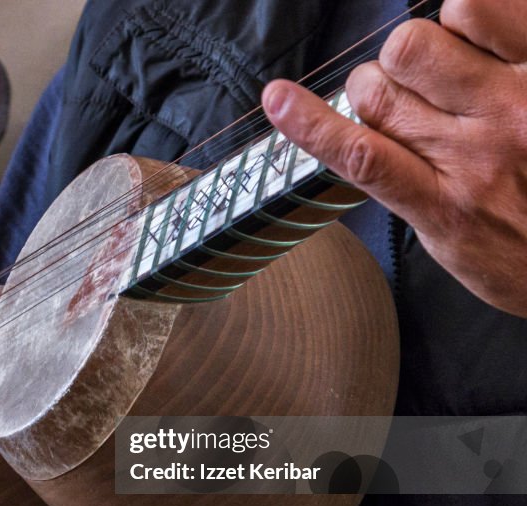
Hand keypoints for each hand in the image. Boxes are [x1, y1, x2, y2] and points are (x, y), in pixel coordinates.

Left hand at [262, 0, 526, 316]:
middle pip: (409, 47)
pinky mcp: (440, 208)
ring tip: (398, 120)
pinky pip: (359, 154)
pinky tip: (279, 101)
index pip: (471, 7)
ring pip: (378, 94)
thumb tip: (459, 24)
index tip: (452, 42)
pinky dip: (310, 124)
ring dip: (371, 96)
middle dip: (398, 61)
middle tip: (418, 89)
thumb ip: (512, 60)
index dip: (449, 19)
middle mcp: (511, 108)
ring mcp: (472, 160)